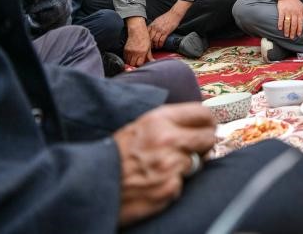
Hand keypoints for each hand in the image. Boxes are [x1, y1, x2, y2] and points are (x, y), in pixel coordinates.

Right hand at [114, 103, 216, 225]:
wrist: (93, 184)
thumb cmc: (117, 154)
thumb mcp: (141, 126)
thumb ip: (170, 122)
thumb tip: (202, 122)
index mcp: (160, 119)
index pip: (202, 113)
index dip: (208, 121)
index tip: (208, 127)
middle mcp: (168, 139)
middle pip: (209, 137)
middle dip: (204, 144)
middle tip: (194, 149)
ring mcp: (171, 165)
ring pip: (199, 162)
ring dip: (188, 166)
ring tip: (166, 168)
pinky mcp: (171, 187)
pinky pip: (185, 183)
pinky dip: (175, 184)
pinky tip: (158, 183)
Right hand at [124, 19, 153, 66]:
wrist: (137, 31)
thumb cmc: (144, 38)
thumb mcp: (149, 47)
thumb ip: (149, 55)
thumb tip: (152, 61)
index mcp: (142, 52)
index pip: (139, 63)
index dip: (140, 65)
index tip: (141, 64)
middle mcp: (135, 52)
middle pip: (133, 64)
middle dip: (135, 65)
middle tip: (137, 63)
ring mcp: (129, 51)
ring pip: (128, 62)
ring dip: (130, 62)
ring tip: (134, 60)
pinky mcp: (125, 49)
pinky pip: (125, 57)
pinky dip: (127, 59)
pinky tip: (131, 57)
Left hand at [148, 3, 187, 48]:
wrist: (174, 14)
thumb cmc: (166, 17)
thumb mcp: (157, 20)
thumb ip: (153, 25)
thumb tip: (150, 31)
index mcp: (152, 25)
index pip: (146, 34)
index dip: (145, 39)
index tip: (146, 43)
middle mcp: (155, 28)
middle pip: (149, 38)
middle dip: (149, 44)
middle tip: (150, 47)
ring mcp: (160, 30)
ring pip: (155, 40)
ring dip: (155, 45)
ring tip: (156, 47)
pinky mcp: (166, 32)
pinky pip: (161, 40)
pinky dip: (160, 44)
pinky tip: (160, 46)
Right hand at [276, 0, 302, 38]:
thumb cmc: (296, 2)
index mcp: (299, 12)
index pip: (300, 23)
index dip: (299, 29)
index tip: (298, 35)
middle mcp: (294, 13)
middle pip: (294, 24)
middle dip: (293, 32)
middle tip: (292, 38)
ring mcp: (287, 12)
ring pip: (287, 22)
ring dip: (287, 30)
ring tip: (286, 35)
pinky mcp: (281, 10)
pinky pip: (281, 18)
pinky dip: (280, 24)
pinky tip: (280, 29)